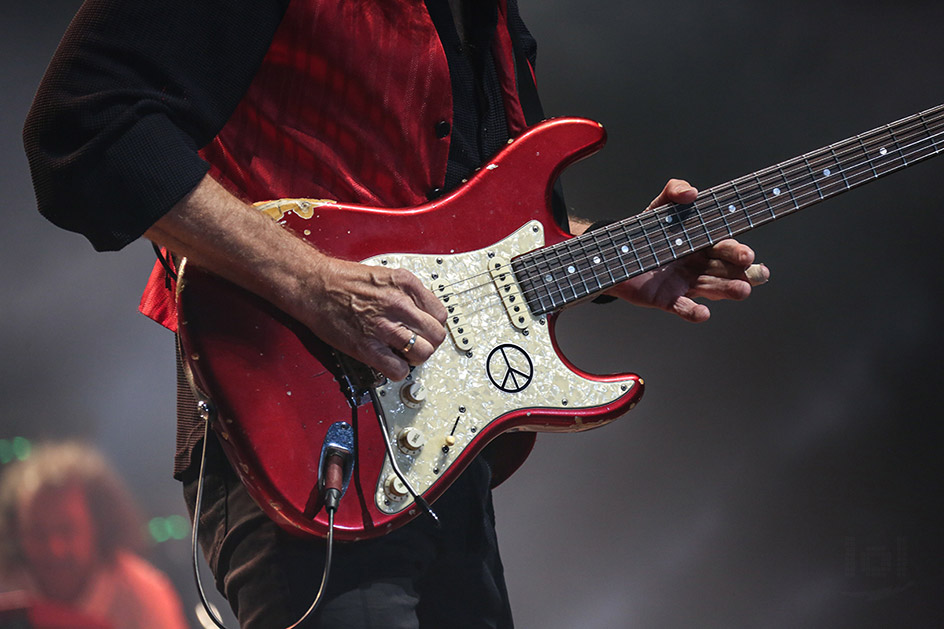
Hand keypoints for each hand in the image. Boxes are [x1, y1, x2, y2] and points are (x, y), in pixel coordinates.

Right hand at [296, 257, 447, 380]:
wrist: (313, 285)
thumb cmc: (342, 280)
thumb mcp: (385, 275)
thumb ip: (407, 293)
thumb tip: (422, 312)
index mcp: (405, 284)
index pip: (440, 314)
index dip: (432, 325)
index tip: (423, 329)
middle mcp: (399, 304)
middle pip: (436, 336)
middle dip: (428, 343)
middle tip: (415, 344)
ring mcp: (384, 326)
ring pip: (423, 354)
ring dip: (414, 358)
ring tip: (401, 354)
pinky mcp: (368, 347)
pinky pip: (398, 370)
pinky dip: (397, 371)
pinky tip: (388, 363)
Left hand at [605, 179, 769, 321]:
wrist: (618, 252)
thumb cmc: (647, 230)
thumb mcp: (660, 207)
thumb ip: (674, 191)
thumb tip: (691, 192)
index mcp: (703, 245)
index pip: (726, 248)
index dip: (738, 252)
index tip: (748, 256)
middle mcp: (699, 266)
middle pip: (725, 270)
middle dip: (741, 273)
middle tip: (753, 276)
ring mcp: (685, 284)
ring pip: (711, 289)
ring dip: (726, 290)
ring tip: (741, 291)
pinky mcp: (667, 299)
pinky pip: (683, 308)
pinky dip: (694, 312)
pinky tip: (703, 314)